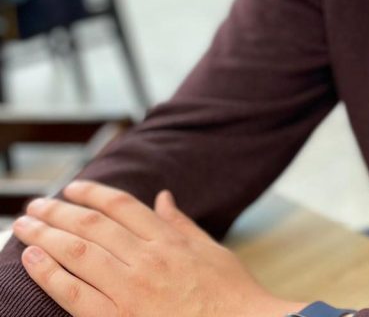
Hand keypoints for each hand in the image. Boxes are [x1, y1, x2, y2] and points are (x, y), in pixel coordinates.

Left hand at [12, 180, 307, 316]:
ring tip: (25, 224)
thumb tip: (164, 196)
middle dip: (60, 211)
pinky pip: (76, 296)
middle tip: (35, 203)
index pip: (122, 206)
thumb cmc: (230, 293)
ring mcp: (131, 290)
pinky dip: (50, 275)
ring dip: (47, 235)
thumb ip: (180, 223)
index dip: (94, 193)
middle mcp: (147, 259)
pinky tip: (33, 259)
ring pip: (79, 253)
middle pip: (93, 226)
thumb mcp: (210, 249)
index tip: (73, 186)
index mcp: (169, 239)